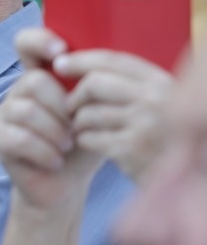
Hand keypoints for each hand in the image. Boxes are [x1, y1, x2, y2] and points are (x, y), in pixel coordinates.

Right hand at [0, 28, 104, 209]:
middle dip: (61, 108)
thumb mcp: (97, 113)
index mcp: (42, 76)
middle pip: (33, 81)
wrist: (68, 184)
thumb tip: (104, 70)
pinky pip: (19, 137)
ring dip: (55, 132)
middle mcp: (19, 89)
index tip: (61, 51)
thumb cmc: (85, 143)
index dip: (39, 40)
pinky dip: (44, 152)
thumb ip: (96, 90)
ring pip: (26, 110)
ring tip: (68, 147)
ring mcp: (4, 112)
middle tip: (77, 129)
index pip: (26, 42)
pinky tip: (56, 161)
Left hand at [60, 50, 173, 181]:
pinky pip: (89, 138)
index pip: (114, 60)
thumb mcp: (161, 106)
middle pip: (94, 83)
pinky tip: (88, 143)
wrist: (186, 184)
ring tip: (81, 129)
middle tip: (68, 107)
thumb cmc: (165, 141)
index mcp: (163, 83)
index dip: (82, 60)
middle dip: (74, 95)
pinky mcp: (132, 150)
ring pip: (88, 113)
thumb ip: (133, 87)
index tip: (59, 63)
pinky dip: (83, 140)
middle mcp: (157, 100)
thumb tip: (83, 70)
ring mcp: (145, 125)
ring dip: (77, 122)